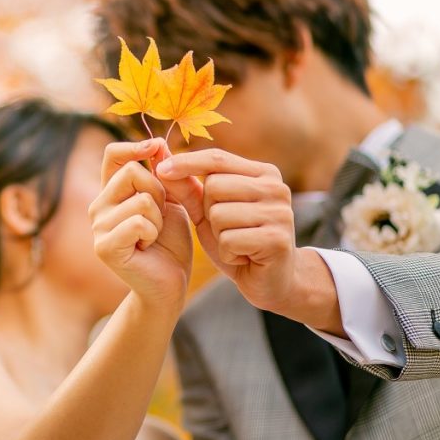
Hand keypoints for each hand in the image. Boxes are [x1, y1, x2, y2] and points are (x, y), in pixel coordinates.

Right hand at [89, 139, 192, 309]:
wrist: (169, 284)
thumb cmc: (169, 243)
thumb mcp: (170, 202)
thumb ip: (162, 175)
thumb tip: (157, 142)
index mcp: (111, 193)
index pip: (113, 155)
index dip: (135, 147)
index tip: (156, 148)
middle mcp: (98, 207)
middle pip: (132, 172)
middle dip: (159, 192)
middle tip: (159, 218)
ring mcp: (98, 227)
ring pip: (141, 199)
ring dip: (159, 219)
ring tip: (153, 237)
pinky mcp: (104, 247)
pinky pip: (138, 222)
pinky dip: (153, 233)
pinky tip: (147, 247)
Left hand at [155, 148, 296, 309]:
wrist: (270, 281)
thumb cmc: (236, 241)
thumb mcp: (207, 212)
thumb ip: (187, 187)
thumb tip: (160, 160)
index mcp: (263, 173)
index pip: (217, 158)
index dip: (186, 162)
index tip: (160, 170)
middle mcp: (276, 188)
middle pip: (214, 186)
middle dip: (208, 212)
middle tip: (227, 229)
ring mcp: (280, 213)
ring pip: (219, 214)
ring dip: (218, 235)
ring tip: (236, 243)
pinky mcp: (277, 240)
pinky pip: (229, 240)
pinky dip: (227, 253)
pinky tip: (243, 257)